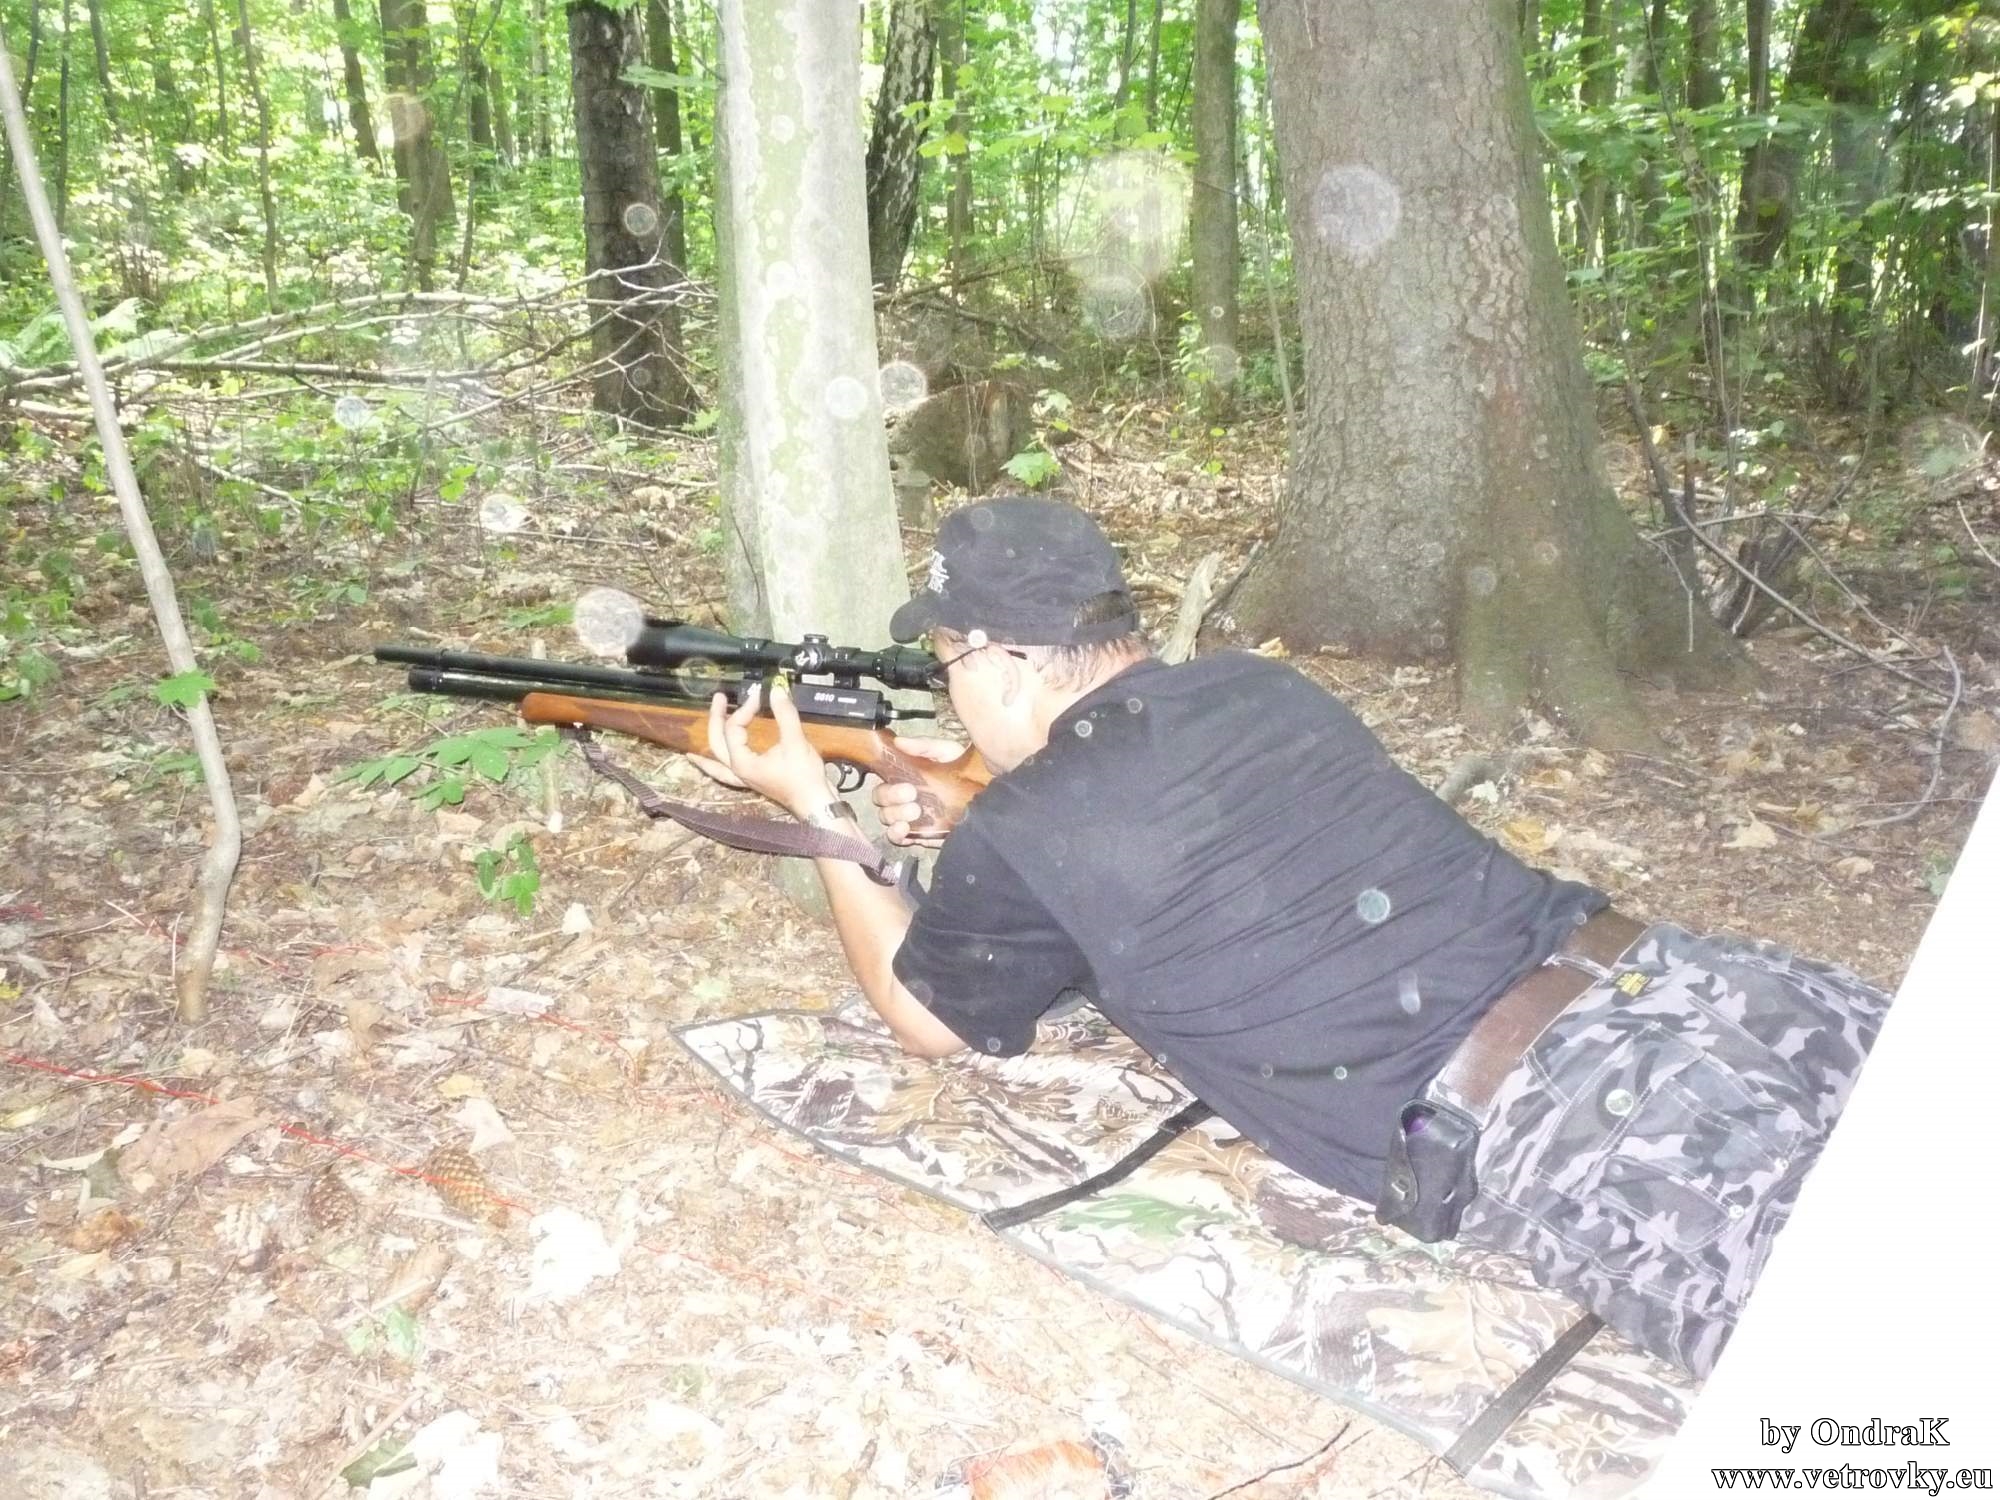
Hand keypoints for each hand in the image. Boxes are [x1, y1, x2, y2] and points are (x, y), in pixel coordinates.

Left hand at [686, 680, 831, 818]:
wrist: (815, 804)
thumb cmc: (804, 778)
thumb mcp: (795, 742)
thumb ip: (785, 714)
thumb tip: (777, 690)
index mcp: (742, 762)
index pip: (734, 728)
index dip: (746, 709)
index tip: (760, 696)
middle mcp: (737, 770)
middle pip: (716, 742)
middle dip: (716, 719)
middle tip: (720, 699)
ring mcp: (743, 777)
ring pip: (716, 760)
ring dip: (708, 746)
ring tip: (692, 741)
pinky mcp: (751, 780)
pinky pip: (723, 773)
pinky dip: (710, 767)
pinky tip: (703, 762)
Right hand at [872, 735, 968, 847]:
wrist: (987, 789)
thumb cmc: (965, 768)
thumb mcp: (947, 751)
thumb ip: (924, 746)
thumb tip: (900, 741)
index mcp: (907, 778)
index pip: (883, 784)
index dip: (888, 787)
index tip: (907, 785)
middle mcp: (905, 799)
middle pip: (881, 802)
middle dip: (892, 799)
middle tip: (912, 795)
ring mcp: (911, 818)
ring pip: (887, 820)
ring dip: (895, 816)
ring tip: (914, 812)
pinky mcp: (921, 834)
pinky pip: (898, 838)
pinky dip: (896, 835)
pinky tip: (905, 830)